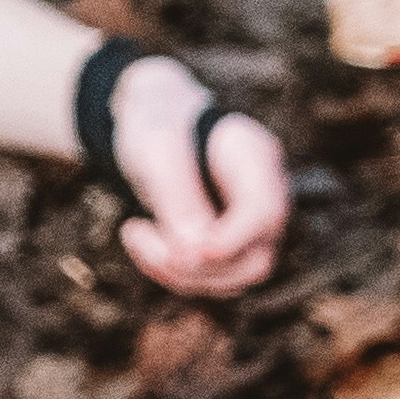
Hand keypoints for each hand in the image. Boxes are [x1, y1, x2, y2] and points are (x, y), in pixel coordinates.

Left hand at [106, 60, 291, 296]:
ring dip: (175, 271)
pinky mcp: (229, 246)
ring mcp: (251, 225)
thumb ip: (177, 197)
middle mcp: (265, 196)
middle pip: (255, 258)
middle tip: (136, 232)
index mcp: (257, 159)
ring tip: (133, 231)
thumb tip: (194, 254)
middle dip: (194, 264)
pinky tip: (141, 240)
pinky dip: (171, 272)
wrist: (154, 118)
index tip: (192, 250)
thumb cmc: (160, 123)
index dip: (233, 240)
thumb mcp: (158, 148)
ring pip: (233, 279)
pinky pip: (210, 279)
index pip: (265, 212)